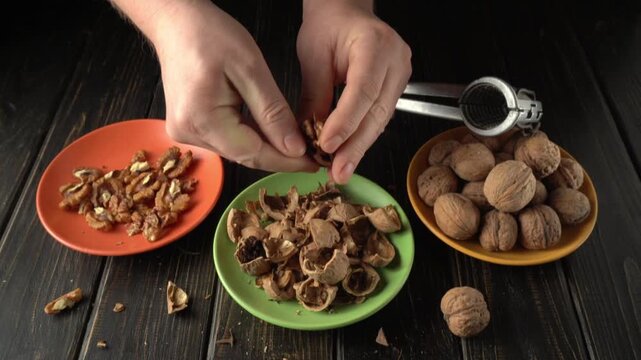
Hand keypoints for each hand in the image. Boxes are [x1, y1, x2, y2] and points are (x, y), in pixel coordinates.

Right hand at [120, 0, 316, 171]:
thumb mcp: (250, 69)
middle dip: (279, 155)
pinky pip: (226, 140)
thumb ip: (273, 112)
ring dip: (265, 147)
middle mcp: (189, 133)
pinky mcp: (188, 127)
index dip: (286, 161)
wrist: (175, 22)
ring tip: (295, 142)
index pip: (253, 153)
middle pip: (244, 155)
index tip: (314, 163)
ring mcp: (186, 132)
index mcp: (202, 119)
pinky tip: (269, 132)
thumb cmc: (210, 35)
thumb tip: (294, 148)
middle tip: (311, 154)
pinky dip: (250, 137)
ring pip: (236, 150)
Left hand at [297, 0, 411, 182]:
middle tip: (338, 171)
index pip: (363, 91)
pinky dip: (361, 136)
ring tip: (340, 170)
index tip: (326, 145)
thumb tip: (307, 136)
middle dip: (355, 146)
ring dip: (359, 147)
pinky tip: (347, 155)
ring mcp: (400, 75)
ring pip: (380, 120)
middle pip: (377, 112)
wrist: (344, 12)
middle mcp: (396, 61)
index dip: (345, 122)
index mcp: (375, 45)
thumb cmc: (328, 26)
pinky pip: (379, 117)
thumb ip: (314, 96)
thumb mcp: (313, 57)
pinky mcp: (395, 88)